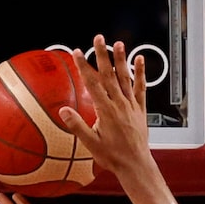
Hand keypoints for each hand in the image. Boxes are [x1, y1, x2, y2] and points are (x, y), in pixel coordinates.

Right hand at [62, 35, 147, 175]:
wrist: (135, 165)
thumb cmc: (113, 157)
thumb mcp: (91, 144)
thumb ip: (77, 126)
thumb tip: (63, 111)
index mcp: (106, 111)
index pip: (92, 83)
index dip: (83, 66)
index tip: (77, 53)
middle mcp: (119, 104)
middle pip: (109, 74)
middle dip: (102, 55)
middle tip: (98, 38)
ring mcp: (131, 105)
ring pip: (125, 78)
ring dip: (121, 59)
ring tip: (118, 43)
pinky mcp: (140, 109)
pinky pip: (141, 88)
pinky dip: (140, 73)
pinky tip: (139, 60)